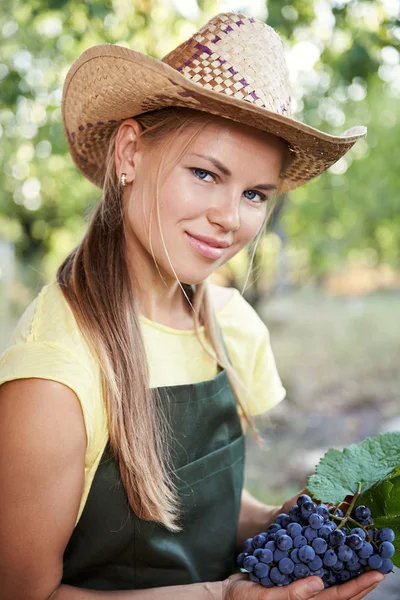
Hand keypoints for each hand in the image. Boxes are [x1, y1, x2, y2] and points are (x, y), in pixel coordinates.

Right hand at [221, 571, 383, 599]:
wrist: (226, 594)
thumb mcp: (265, 598)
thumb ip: (292, 595)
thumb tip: (319, 583)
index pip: (339, 598)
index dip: (359, 587)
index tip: (377, 574)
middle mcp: (309, 598)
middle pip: (342, 592)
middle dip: (362, 579)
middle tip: (380, 564)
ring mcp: (302, 588)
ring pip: (333, 581)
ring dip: (349, 570)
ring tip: (364, 556)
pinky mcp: (294, 577)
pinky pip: (317, 570)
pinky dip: (329, 561)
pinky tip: (334, 549)